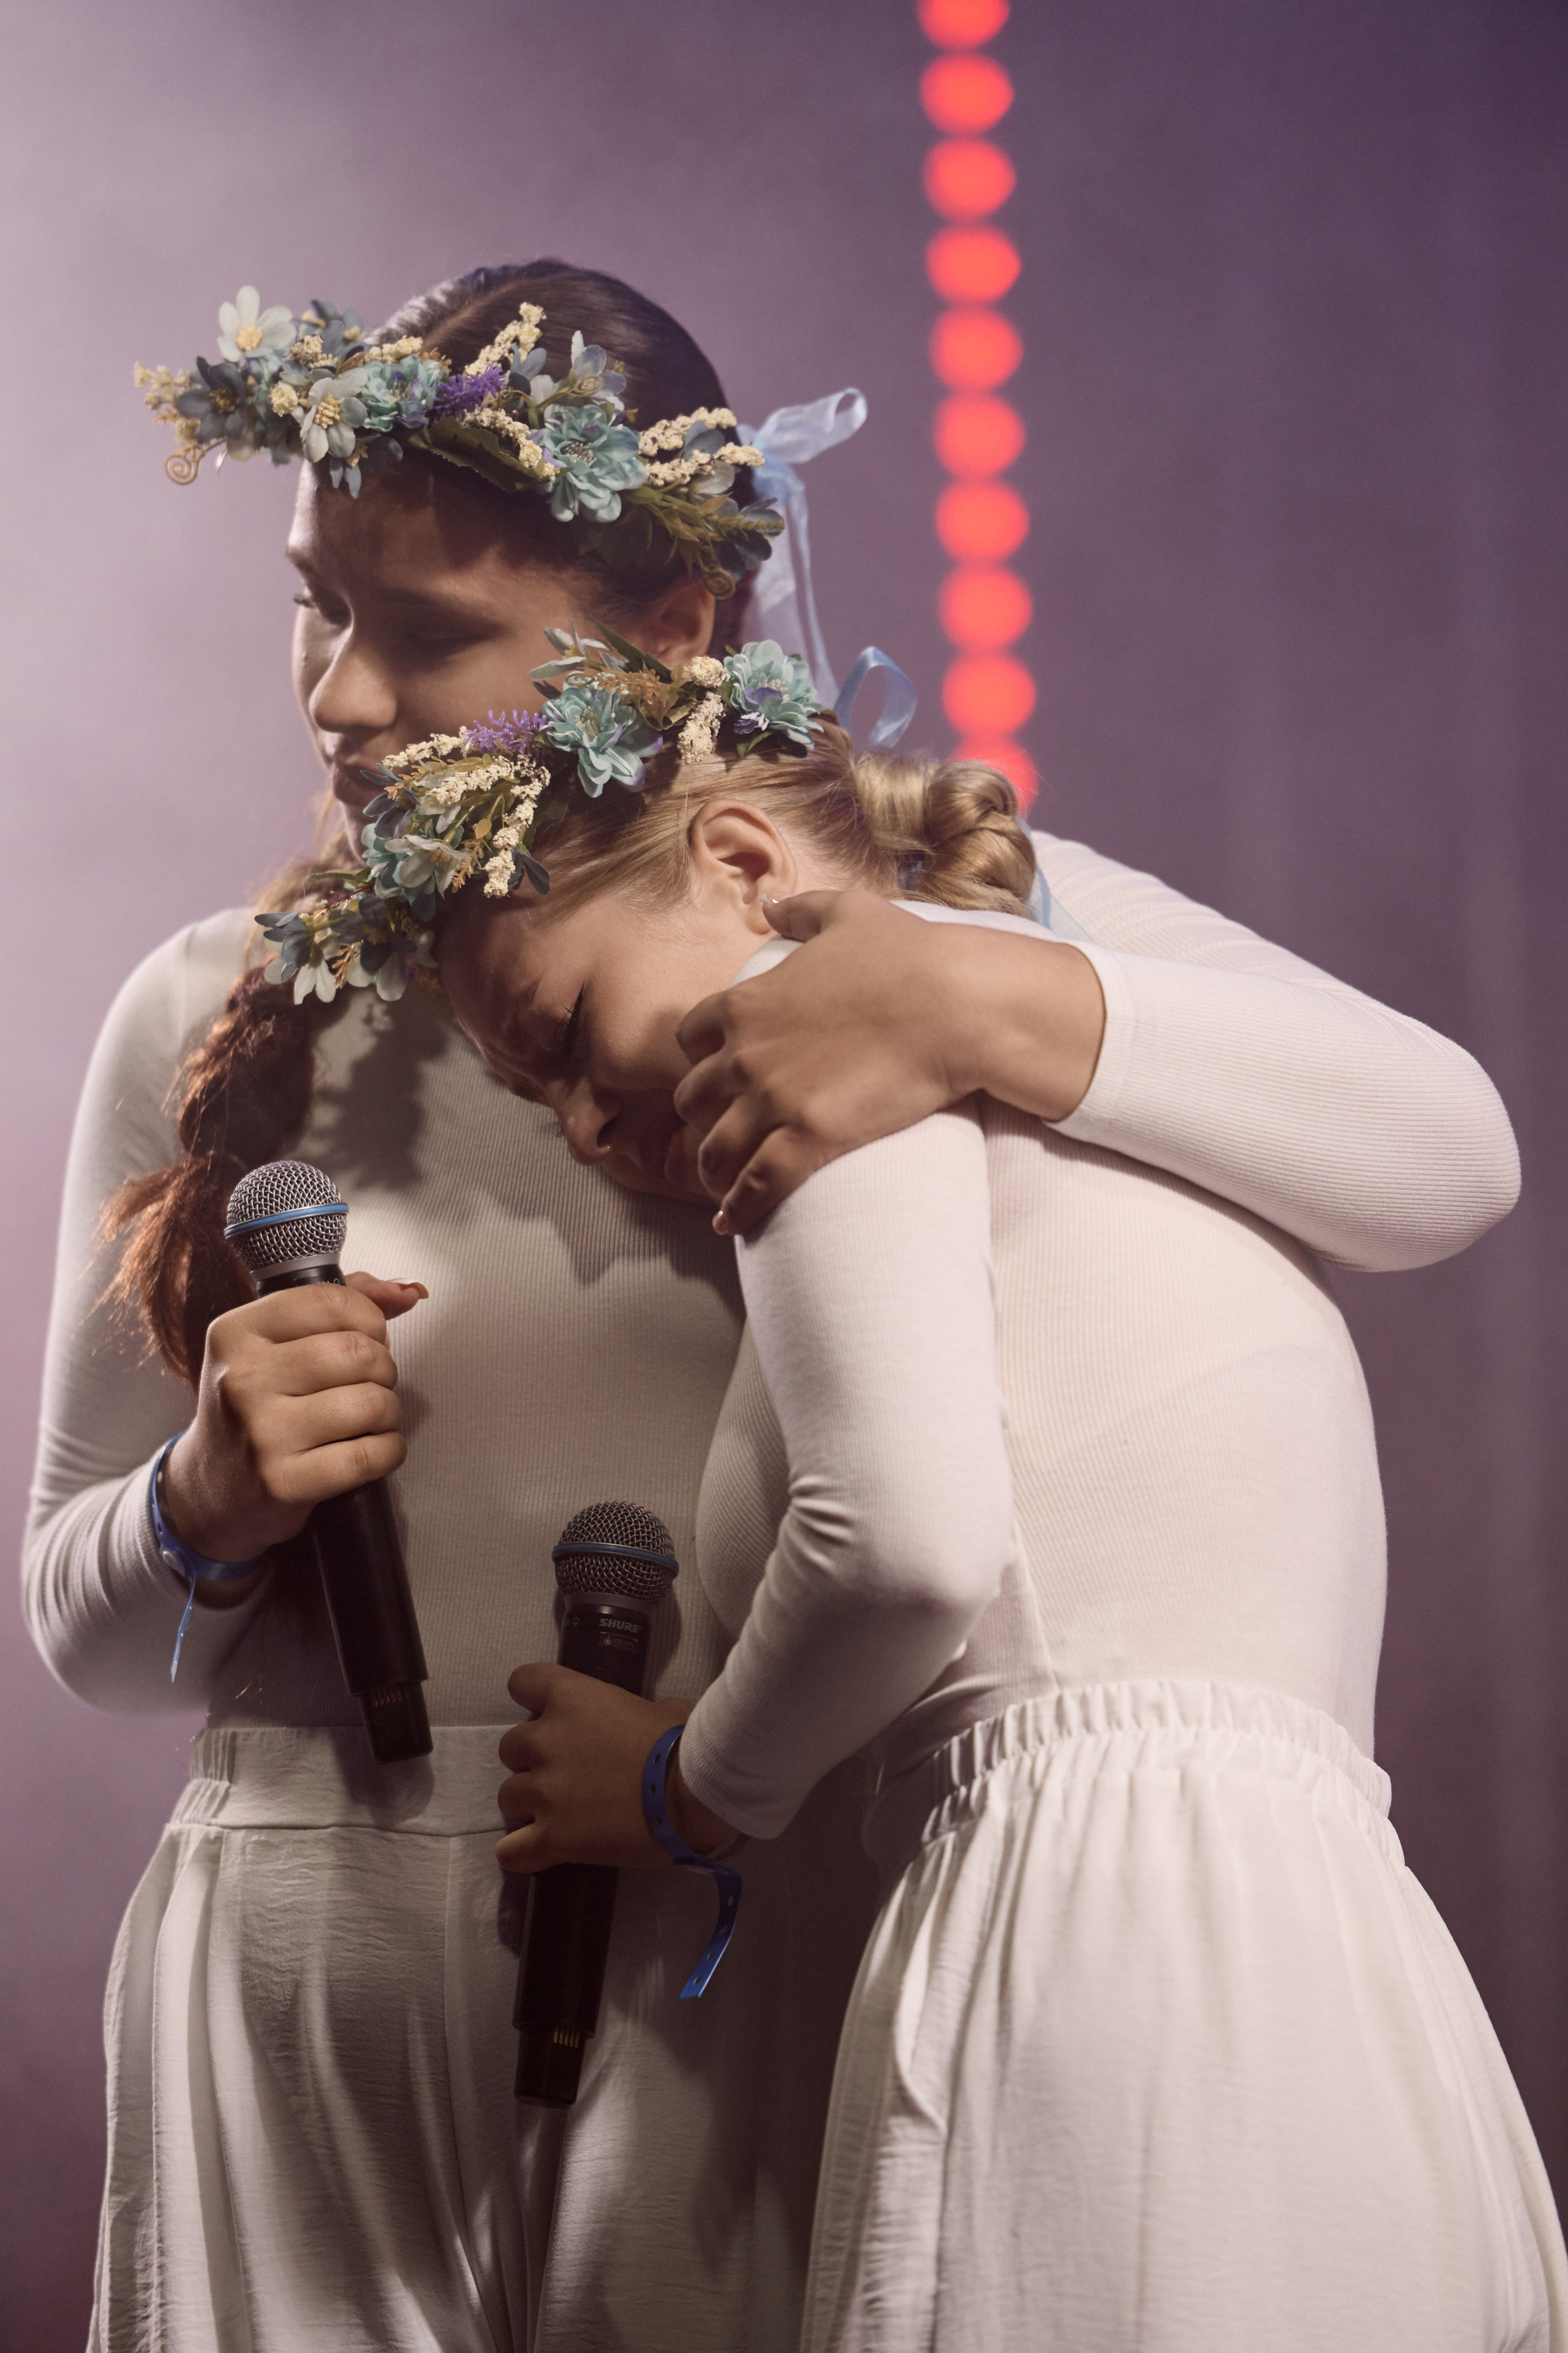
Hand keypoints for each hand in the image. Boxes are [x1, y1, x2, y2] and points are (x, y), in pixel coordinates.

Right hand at [161, 1272, 425, 1584]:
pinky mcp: (284, 1482)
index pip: (330, 1302)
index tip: (367, 1336)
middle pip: (358, 1352)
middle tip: (369, 1383)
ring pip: (371, 1402)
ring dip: (389, 1411)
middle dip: (383, 1368)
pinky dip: (389, 1450)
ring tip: (370, 1417)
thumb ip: (342, 1303)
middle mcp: (242, 1379)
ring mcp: (261, 1433)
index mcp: (236, 1333)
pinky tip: (373, 1448)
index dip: (369, 1318)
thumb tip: (409, 1291)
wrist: (213, 1488)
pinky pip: (370, 1455)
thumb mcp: (275, 1342)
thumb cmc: (257, 1405)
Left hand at [496, 1666, 737, 1871]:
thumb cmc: (683, 1744)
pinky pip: (510, 1852)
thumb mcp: (661, 1709)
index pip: (522, 1682)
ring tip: (560, 1816)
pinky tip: (541, 1852)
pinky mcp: (552, 1837)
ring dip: (529, 1805)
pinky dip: (521, 1853)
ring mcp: (544, 1792)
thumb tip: (641, 1723)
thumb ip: (632, 1711)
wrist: (692, 1795)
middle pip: (510, 1747)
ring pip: (507, 1798)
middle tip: (566, 1774)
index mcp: (571, 1698)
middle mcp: (546, 1741)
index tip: (552, 1716)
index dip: (533, 1698)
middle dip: (532, 1760)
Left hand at [673, 890, 1105, 1234]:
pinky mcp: (807, 1138)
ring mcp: (773, 1100)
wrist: (955, 1003)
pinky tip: (734, 1224)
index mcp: (747, 1003)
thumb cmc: (909, 955)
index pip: (691, 1037)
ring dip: (712, 1170)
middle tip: (718, 1132)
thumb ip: (801, 910)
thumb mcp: (847, 912)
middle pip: (692, 1098)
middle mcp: (746, 1054)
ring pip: (715, 1150)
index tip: (713, 1073)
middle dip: (701, 1118)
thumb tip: (770, 904)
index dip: (700, 1058)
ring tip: (720, 1188)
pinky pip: (756, 1185)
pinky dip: (739, 1209)